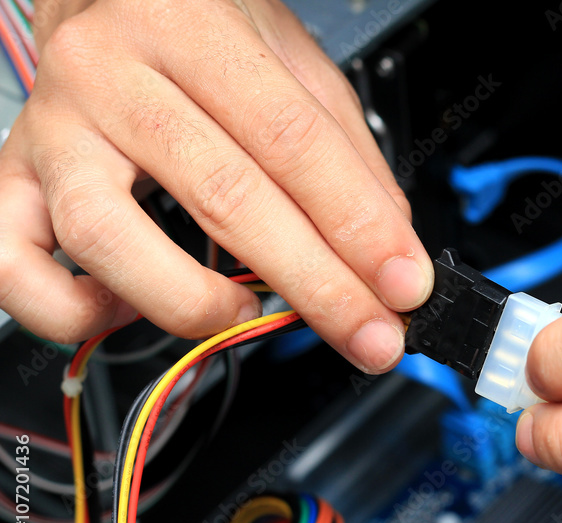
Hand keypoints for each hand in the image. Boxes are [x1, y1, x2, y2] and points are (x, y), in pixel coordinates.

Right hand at [0, 0, 431, 372]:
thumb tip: (389, 245)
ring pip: (109, 240)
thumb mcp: (293, 62)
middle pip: (224, 197)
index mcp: (191, 28)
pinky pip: (15, 268)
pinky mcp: (12, 182)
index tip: (404, 285)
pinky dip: (74, 313)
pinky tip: (131, 310)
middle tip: (370, 336)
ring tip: (246, 314)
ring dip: (196, 304)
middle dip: (316, 286)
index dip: (359, 226)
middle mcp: (110, 73)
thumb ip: (347, 152)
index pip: (293, 141)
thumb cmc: (198, 29)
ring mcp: (52, 132)